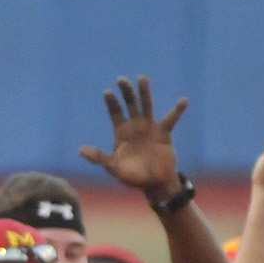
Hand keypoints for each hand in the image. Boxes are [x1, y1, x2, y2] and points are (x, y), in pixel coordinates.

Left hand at [78, 75, 188, 199]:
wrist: (153, 184)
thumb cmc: (132, 176)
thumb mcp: (113, 167)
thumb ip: (99, 157)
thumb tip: (80, 150)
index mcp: (121, 133)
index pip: (115, 113)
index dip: (111, 103)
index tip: (107, 92)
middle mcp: (135, 126)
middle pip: (130, 105)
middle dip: (126, 92)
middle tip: (121, 79)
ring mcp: (150, 128)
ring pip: (147, 106)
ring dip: (144, 92)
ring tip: (142, 78)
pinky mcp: (164, 133)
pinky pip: (170, 119)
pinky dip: (177, 110)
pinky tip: (183, 100)